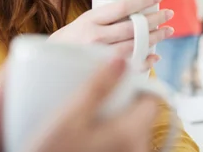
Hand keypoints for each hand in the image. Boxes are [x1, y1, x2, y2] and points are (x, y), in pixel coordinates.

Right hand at [26, 57, 159, 151]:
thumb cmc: (51, 150)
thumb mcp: (70, 116)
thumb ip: (97, 88)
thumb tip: (120, 59)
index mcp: (131, 133)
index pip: (152, 99)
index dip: (137, 83)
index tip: (117, 75)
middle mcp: (136, 149)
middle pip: (141, 113)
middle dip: (124, 98)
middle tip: (98, 88)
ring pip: (130, 128)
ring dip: (116, 116)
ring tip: (90, 109)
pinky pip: (121, 142)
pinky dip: (109, 132)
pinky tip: (87, 130)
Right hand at [49, 0, 173, 57]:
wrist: (54, 61)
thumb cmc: (76, 37)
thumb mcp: (87, 20)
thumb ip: (108, 15)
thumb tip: (140, 7)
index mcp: (91, 19)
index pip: (122, 7)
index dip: (143, 0)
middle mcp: (95, 37)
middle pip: (132, 27)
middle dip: (155, 19)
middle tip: (169, 14)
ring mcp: (99, 55)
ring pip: (134, 45)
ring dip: (155, 37)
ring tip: (167, 31)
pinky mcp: (103, 71)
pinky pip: (130, 66)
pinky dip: (146, 61)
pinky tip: (156, 55)